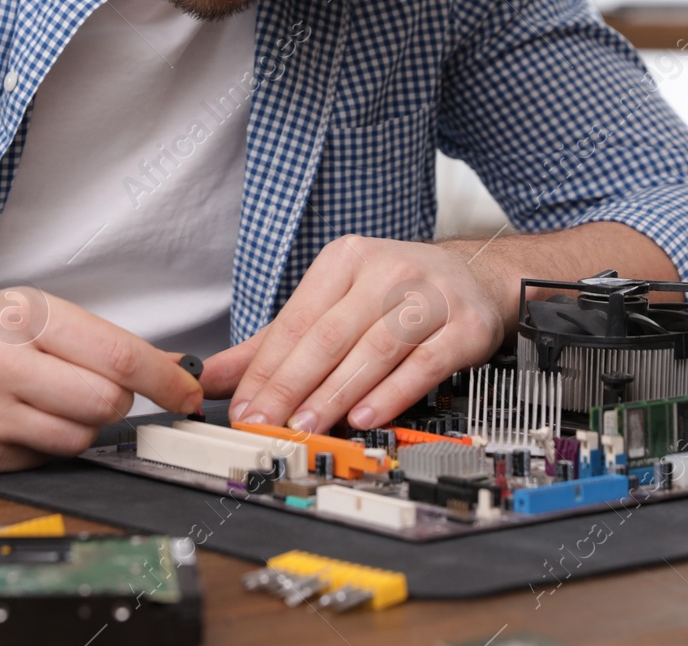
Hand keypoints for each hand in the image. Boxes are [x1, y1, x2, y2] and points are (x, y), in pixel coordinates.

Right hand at [0, 288, 204, 473]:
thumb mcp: (21, 312)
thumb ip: (92, 338)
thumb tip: (166, 365)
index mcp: (23, 316)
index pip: (116, 354)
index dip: (164, 379)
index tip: (187, 391)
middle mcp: (3, 362)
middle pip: (106, 402)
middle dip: (118, 403)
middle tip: (99, 391)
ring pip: (80, 437)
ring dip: (82, 426)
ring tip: (49, 402)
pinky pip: (45, 458)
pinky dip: (46, 444)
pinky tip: (18, 421)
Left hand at [201, 236, 507, 433]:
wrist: (475, 276)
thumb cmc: (395, 294)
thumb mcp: (334, 303)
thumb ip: (274, 343)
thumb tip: (212, 377)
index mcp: (345, 260)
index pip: (296, 321)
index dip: (265, 369)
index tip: (243, 407)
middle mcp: (386, 271)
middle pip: (329, 336)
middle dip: (292, 387)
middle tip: (267, 424)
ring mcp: (429, 297)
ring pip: (373, 351)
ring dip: (335, 394)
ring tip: (306, 426)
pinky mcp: (464, 327)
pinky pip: (424, 364)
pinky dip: (392, 393)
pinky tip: (365, 416)